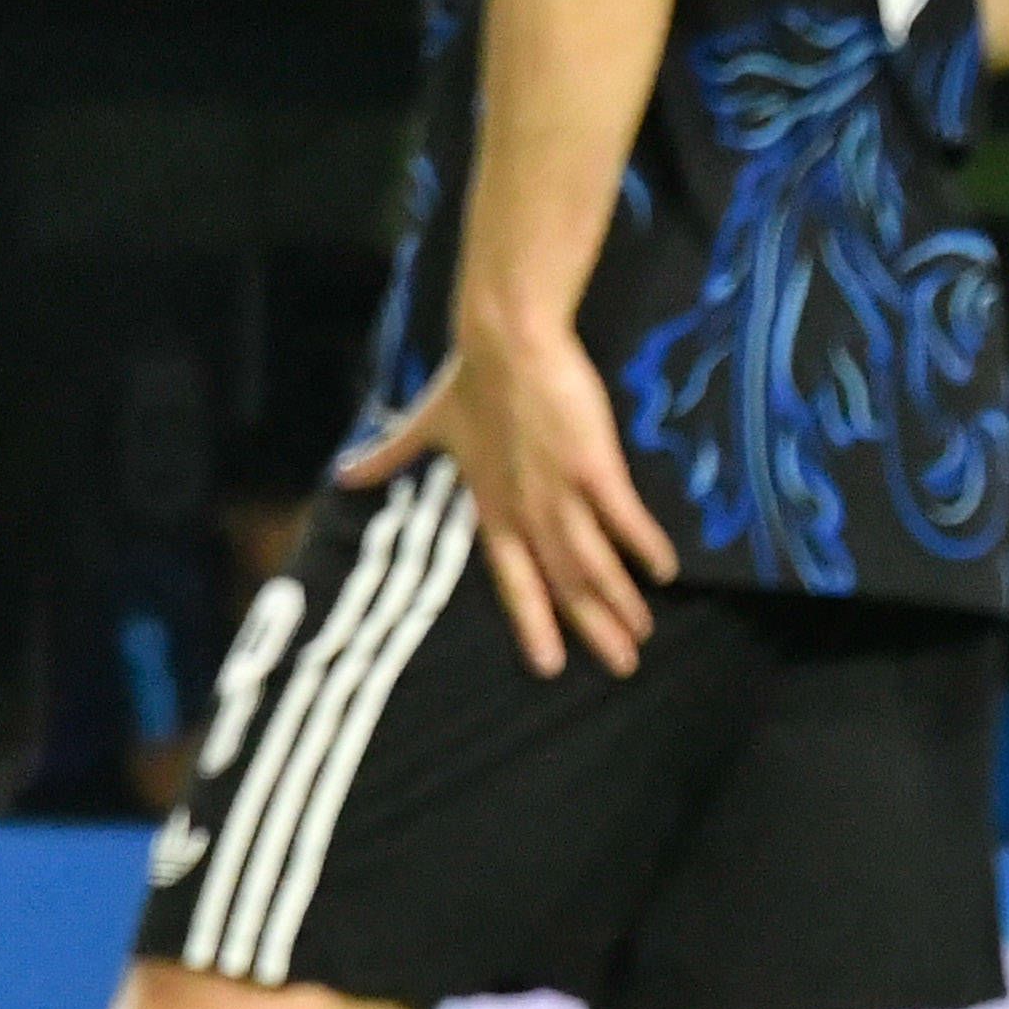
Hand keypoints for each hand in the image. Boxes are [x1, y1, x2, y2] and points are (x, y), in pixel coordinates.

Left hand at [339, 319, 675, 676]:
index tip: (548, 664)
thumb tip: (343, 474)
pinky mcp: (593, 465)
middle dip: (593, 627)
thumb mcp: (426, 425)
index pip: (513, 579)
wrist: (505, 342)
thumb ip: (390, 456)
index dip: (532, 623)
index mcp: (491, 508)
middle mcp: (525, 511)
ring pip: (591, 561)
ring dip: (618, 601)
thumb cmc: (470, 381)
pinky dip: (643, 546)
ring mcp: (560, 491)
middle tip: (621, 666)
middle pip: (562, 582)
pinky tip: (665, 571)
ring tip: (642, 632)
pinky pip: (622, 517)